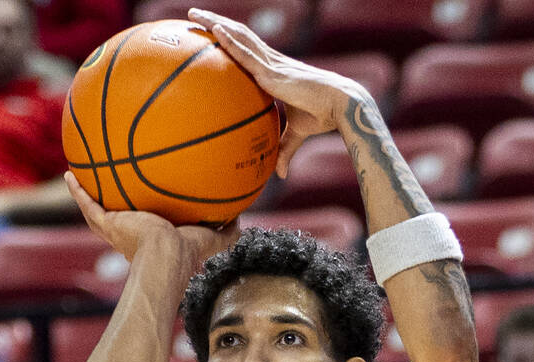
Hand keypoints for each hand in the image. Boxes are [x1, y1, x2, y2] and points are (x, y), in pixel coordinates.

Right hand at [64, 172, 237, 264]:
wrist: (167, 255)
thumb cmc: (189, 251)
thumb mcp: (214, 238)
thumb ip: (228, 230)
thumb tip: (241, 218)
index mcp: (152, 238)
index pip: (146, 225)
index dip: (145, 216)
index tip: (144, 204)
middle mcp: (131, 234)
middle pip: (118, 216)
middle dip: (114, 204)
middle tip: (108, 188)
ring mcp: (116, 230)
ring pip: (98, 210)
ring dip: (88, 195)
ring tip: (79, 177)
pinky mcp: (108, 224)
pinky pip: (89, 205)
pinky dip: (78, 191)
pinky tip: (70, 175)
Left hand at [188, 8, 368, 177]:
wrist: (340, 106)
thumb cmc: (323, 116)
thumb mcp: (297, 134)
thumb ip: (285, 149)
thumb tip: (280, 174)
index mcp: (274, 71)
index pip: (247, 48)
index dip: (230, 37)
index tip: (211, 31)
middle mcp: (270, 61)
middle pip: (238, 35)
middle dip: (215, 22)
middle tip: (194, 15)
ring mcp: (271, 64)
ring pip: (238, 37)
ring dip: (215, 23)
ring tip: (194, 13)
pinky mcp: (272, 72)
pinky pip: (246, 54)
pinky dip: (230, 41)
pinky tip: (214, 29)